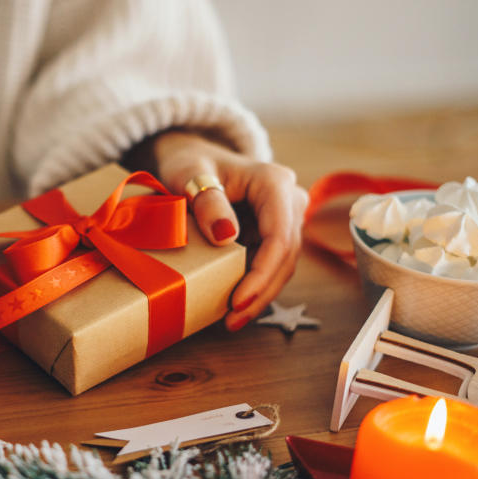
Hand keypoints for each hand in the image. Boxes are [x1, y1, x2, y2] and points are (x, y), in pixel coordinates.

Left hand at [151, 130, 307, 330]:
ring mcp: (284, 216)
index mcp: (273, 182)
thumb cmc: (190, 163)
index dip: (262, 273)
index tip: (237, 300)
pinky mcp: (274, 231)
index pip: (279, 236)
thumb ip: (207, 202)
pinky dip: (255, 285)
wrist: (193, 158)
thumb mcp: (189, 175)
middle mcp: (288, 199)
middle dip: (261, 291)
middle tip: (232, 320)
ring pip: (283, 264)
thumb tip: (227, 236)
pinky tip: (235, 305)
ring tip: (232, 320)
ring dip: (261, 294)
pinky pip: (271, 263)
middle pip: (286, 255)